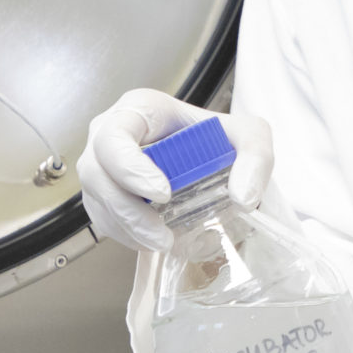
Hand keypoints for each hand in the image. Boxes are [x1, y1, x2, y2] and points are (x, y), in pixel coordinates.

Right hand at [76, 89, 274, 250]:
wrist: (211, 155)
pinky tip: (155, 239)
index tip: (163, 193)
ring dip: (129, 229)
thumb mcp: (249, 136)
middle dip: (127, 211)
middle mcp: (110, 134)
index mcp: (139, 110)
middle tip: (161, 236)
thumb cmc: (218, 138)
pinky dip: (128, 235)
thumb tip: (243, 197)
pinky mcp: (104, 194)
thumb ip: (255, 158)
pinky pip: (104, 218)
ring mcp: (102, 166)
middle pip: (97, 174)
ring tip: (165, 242)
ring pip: (98, 201)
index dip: (130, 167)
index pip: (115, 135)